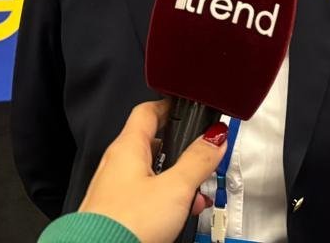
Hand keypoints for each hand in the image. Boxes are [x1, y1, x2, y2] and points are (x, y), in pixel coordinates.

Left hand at [78, 100, 226, 242]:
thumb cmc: (126, 223)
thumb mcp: (175, 188)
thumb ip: (197, 160)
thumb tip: (215, 138)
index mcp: (127, 147)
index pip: (148, 111)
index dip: (170, 106)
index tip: (187, 108)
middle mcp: (116, 164)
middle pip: (153, 144)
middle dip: (180, 153)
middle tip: (201, 158)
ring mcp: (114, 188)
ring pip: (151, 173)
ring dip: (175, 181)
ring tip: (195, 195)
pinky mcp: (115, 211)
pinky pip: (144, 196)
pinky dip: (163, 200)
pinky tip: (178, 214)